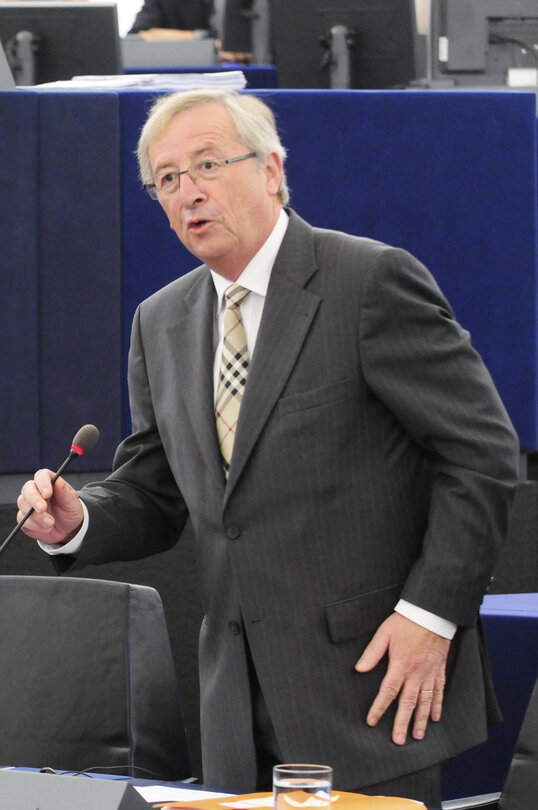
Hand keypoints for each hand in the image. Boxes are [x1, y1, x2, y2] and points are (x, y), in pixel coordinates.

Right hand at [17, 470, 83, 544]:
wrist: (68, 528)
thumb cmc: (70, 510)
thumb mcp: (72, 502)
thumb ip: (64, 492)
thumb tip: (57, 481)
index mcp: (49, 482)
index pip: (41, 476)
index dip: (42, 483)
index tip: (48, 494)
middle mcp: (36, 491)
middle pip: (27, 489)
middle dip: (34, 500)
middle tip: (43, 509)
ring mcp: (28, 504)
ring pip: (23, 505)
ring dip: (36, 516)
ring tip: (51, 523)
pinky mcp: (24, 518)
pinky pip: (23, 520)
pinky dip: (34, 525)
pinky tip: (46, 528)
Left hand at [355, 612, 449, 744]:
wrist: (431, 613)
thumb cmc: (405, 622)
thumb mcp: (384, 633)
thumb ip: (372, 652)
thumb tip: (359, 668)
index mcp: (400, 665)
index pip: (388, 691)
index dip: (379, 707)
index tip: (372, 721)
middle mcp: (416, 673)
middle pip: (408, 702)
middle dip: (402, 722)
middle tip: (398, 740)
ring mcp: (429, 672)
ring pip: (425, 701)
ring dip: (421, 720)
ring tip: (417, 736)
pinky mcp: (439, 669)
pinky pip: (439, 691)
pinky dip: (437, 705)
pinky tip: (435, 718)